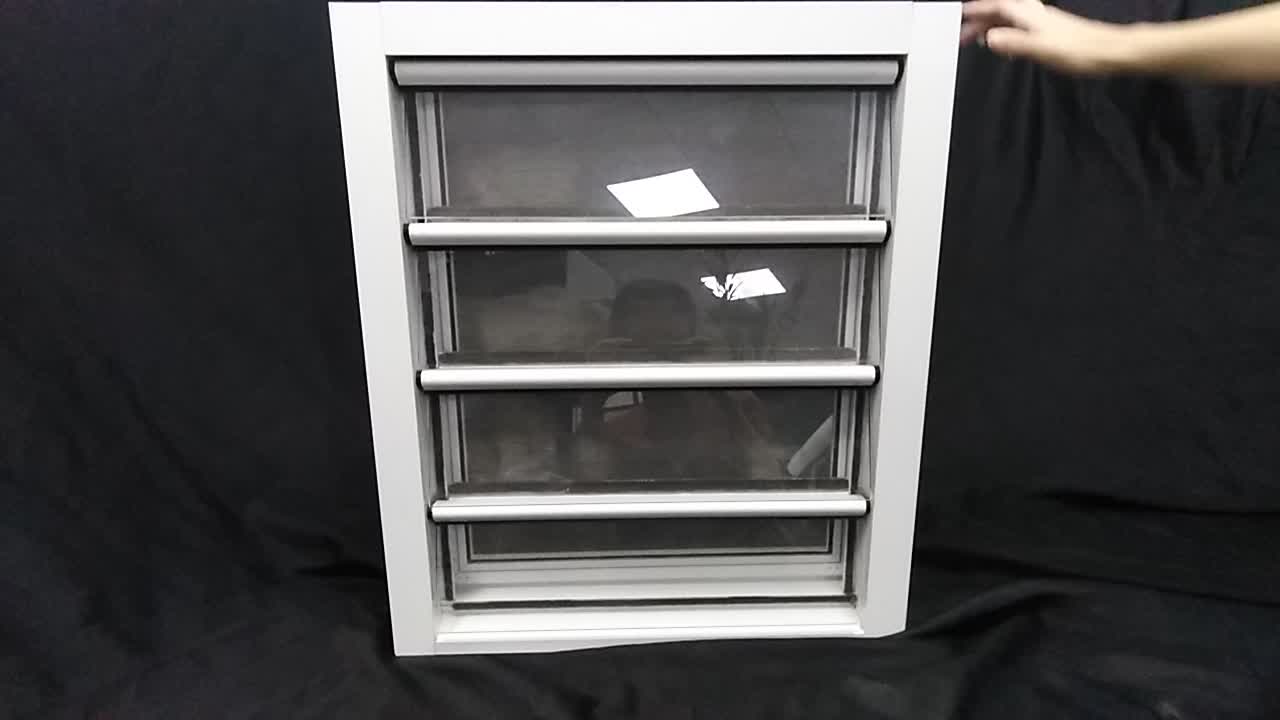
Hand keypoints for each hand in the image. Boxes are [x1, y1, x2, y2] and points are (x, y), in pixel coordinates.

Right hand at [961, 0, 1131, 73]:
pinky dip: (1007, 33)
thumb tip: (990, 40)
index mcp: (1030, 16)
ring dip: (992, 26)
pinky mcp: (1050, 33)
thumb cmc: (1081, 50)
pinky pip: (1020, 28)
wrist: (1109, 52)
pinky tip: (1007, 44)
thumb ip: (1014, 43)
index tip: (960, 16)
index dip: (977, 10)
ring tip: (978, 38)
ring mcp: (1043, 23)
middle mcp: (1035, 15)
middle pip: (1001, 11)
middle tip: (963, 33)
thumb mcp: (1041, 49)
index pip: (996, 7)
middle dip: (980, 19)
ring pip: (1010, 19)